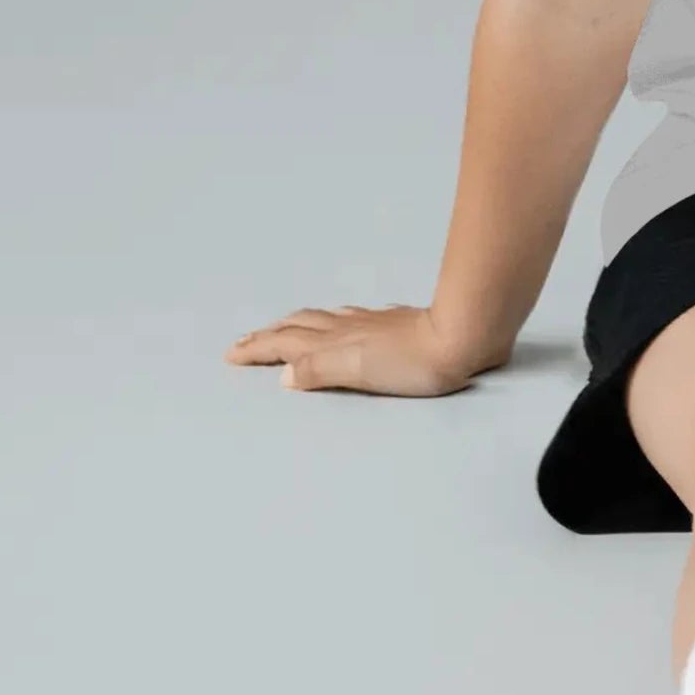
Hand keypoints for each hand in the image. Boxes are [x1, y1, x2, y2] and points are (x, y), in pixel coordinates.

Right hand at [224, 304, 499, 396]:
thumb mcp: (358, 370)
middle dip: (269, 335)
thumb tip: (284, 376)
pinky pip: (350, 318)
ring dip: (297, 324)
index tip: (232, 353)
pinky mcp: (394, 323)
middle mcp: (347, 329)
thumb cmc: (413, 362)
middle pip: (298, 326)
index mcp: (334, 343)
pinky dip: (332, 321)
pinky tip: (344, 322)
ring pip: (322, 319)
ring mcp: (371, 323)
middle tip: (248, 340)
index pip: (285, 345)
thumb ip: (319, 370)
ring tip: (285, 327)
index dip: (257, 349)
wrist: (461, 336)